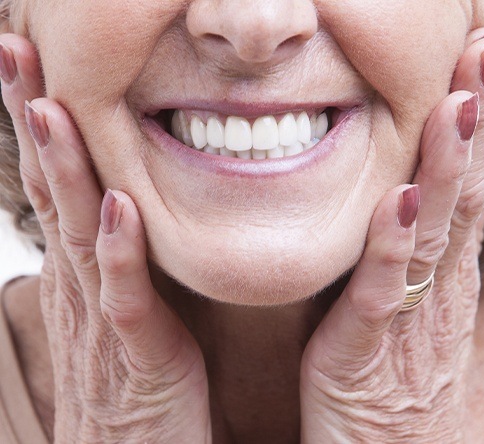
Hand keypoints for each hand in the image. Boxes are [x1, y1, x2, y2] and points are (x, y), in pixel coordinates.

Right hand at [0, 34, 210, 442]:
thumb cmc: (133, 380)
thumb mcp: (121, 308)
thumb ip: (121, 260)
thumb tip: (121, 208)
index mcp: (82, 273)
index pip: (57, 186)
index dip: (44, 127)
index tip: (35, 68)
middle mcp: (81, 288)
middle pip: (53, 192)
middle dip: (35, 121)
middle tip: (17, 50)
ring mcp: (103, 321)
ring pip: (79, 234)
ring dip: (64, 170)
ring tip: (50, 107)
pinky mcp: (137, 355)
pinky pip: (125, 298)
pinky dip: (120, 253)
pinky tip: (117, 208)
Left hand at [300, 29, 483, 441]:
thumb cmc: (392, 377)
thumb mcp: (413, 306)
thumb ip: (420, 252)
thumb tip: (432, 198)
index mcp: (442, 272)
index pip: (467, 185)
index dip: (478, 125)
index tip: (483, 61)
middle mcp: (436, 286)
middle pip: (462, 193)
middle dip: (476, 122)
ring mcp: (409, 315)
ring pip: (432, 230)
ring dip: (447, 167)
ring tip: (457, 104)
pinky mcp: (368, 346)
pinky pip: (383, 289)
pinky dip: (393, 244)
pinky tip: (400, 201)